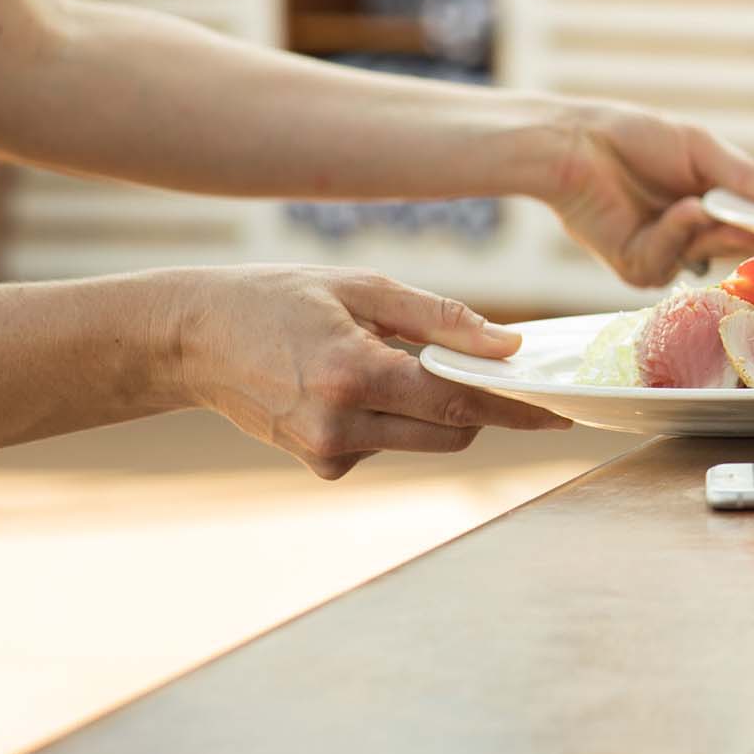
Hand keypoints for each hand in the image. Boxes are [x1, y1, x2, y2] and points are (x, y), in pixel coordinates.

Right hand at [165, 265, 570, 479]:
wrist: (192, 339)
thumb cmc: (278, 299)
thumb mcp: (362, 287)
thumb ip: (440, 318)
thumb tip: (509, 347)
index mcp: (355, 374)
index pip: (461, 403)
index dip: (518, 409)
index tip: (561, 414)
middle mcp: (342, 424)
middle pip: (452, 433)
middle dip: (480, 405)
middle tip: (487, 367)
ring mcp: (327, 453)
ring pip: (423, 440)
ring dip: (431, 407)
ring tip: (383, 356)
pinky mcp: (320, 465)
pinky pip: (386, 444)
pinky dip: (391, 417)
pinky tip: (349, 383)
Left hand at [538, 101, 753, 285]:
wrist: (575, 146)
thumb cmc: (636, 138)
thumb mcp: (702, 149)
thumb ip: (749, 177)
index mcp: (717, 201)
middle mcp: (697, 232)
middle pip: (750, 247)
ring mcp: (670, 254)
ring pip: (714, 254)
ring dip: (714, 227)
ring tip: (698, 201)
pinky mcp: (640, 268)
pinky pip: (673, 261)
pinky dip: (675, 232)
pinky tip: (668, 210)